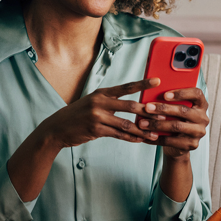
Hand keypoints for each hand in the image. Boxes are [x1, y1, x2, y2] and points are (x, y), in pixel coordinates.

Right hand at [40, 78, 160, 149]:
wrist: (57, 128)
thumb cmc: (78, 115)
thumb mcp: (92, 103)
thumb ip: (110, 102)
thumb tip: (132, 106)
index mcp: (101, 93)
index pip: (126, 87)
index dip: (142, 84)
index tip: (157, 81)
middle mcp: (100, 102)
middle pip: (130, 105)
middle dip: (148, 112)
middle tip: (163, 116)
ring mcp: (97, 116)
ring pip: (126, 123)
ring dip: (142, 129)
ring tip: (154, 133)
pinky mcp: (96, 130)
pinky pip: (118, 134)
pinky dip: (131, 138)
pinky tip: (140, 140)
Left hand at [136, 87, 209, 159]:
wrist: (178, 143)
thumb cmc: (174, 119)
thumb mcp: (174, 108)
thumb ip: (168, 100)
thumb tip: (149, 92)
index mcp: (201, 104)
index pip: (196, 94)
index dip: (181, 93)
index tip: (165, 94)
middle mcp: (203, 118)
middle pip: (183, 111)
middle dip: (163, 108)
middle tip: (147, 108)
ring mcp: (199, 132)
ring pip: (177, 126)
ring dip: (157, 124)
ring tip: (142, 123)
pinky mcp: (191, 145)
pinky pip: (171, 141)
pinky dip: (156, 138)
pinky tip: (145, 135)